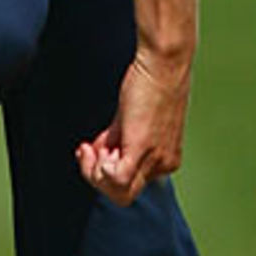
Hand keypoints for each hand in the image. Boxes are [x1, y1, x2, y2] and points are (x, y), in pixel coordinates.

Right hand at [75, 53, 189, 207]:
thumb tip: (96, 154)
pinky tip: (92, 147)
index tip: (92, 146)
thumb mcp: (130, 119)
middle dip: (97, 173)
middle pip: (123, 193)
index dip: (105, 169)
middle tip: (88, 147)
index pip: (129, 182)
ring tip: (92, 145)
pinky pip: (115, 179)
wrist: (162, 62)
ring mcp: (155, 159)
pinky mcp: (142, 149)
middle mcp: (164, 164)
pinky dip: (97, 168)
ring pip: (118, 192)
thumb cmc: (149, 82)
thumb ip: (117, 140)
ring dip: (94, 171)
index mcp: (167, 159)